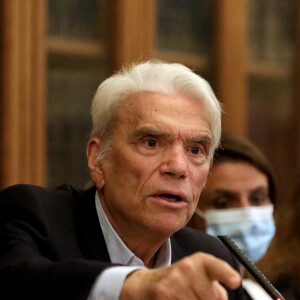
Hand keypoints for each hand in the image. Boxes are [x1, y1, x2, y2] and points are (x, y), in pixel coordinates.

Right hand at [120, 252, 240, 299]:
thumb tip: (221, 298)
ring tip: (184, 298)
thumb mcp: (200, 278)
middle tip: (196, 296)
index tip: (235, 281)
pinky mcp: (163, 294)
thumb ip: (216, 288)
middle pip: (211, 298)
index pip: (215, 265)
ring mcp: (174, 281)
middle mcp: (188, 268)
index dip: (225, 273)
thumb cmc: (182, 283)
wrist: (150, 285)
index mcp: (201, 261)